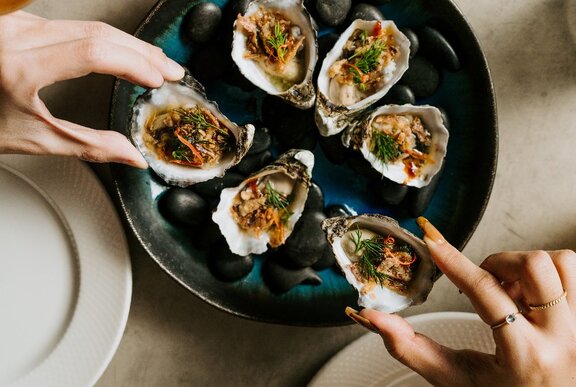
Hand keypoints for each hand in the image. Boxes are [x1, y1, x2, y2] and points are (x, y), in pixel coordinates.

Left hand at [0, 11, 184, 166]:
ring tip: (151, 62)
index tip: (157, 79)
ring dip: (126, 43)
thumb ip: (89, 147)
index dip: (134, 63)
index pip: (93, 53)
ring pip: (87, 24)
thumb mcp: (33, 139)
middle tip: (168, 70)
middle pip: (97, 32)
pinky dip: (104, 38)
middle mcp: (14, 36)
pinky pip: (72, 23)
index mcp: (17, 68)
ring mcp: (16, 24)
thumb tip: (131, 156)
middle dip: (140, 51)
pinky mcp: (18, 21)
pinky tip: (119, 50)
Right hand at [356, 218, 575, 385]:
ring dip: (530, 267)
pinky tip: (536, 296)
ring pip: (564, 262)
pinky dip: (553, 273)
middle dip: (500, 263)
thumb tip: (372, 318)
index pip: (484, 291)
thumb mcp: (456, 380)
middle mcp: (564, 339)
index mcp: (525, 355)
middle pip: (533, 266)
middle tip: (486, 280)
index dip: (452, 261)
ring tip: (515, 291)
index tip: (432, 240)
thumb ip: (412, 349)